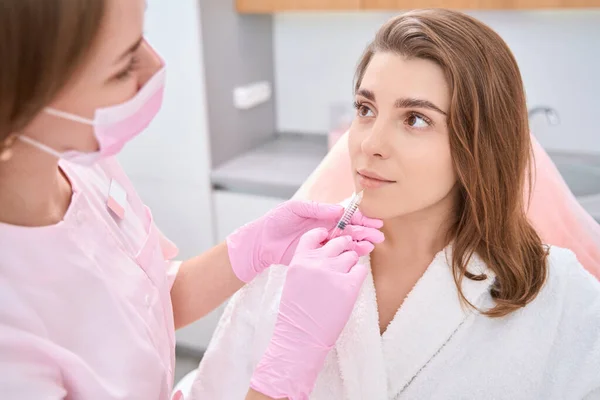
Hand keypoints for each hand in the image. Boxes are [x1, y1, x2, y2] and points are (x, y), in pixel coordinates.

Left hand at [227, 200, 382, 281]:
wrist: (262, 241)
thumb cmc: (277, 220)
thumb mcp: (295, 208)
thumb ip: (317, 209)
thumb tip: (338, 209)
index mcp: (323, 215)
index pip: (347, 215)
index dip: (361, 217)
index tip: (374, 220)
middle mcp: (327, 229)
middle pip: (352, 229)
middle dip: (367, 231)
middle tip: (380, 234)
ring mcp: (324, 244)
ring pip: (348, 242)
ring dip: (362, 243)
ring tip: (373, 244)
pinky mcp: (320, 257)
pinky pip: (338, 256)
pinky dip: (350, 255)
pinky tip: (361, 254)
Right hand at [249, 227, 380, 398]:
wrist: (300, 337)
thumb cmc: (297, 312)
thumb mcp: (295, 281)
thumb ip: (308, 263)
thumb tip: (329, 252)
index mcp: (300, 260)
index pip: (314, 235)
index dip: (325, 235)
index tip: (329, 239)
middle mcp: (316, 263)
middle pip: (338, 243)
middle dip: (343, 249)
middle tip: (342, 261)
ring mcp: (333, 273)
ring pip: (351, 255)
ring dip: (351, 264)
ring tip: (343, 280)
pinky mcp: (349, 286)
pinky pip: (361, 271)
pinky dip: (358, 278)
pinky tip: (349, 289)